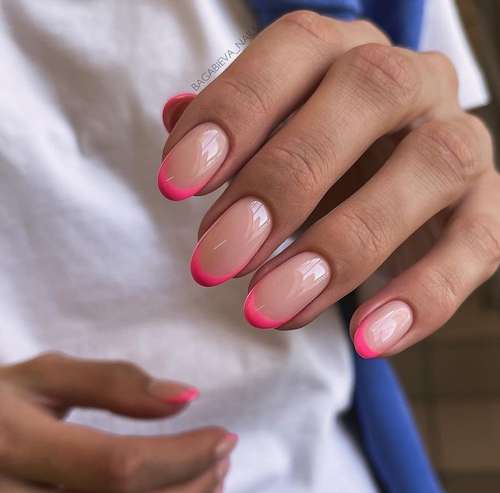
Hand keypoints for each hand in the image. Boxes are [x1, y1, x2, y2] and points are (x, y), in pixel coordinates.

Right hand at [0, 353, 235, 491]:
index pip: (119, 466)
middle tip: (224, 457)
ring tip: (211, 478)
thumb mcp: (45, 377)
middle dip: (191, 486)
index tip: (224, 436)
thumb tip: (186, 395)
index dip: (183, 457)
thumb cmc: (0, 403)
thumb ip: (111, 383)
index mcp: (18, 447)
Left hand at [158, 11, 498, 357]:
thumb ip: (227, 130)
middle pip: (366, 94)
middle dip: (283, 182)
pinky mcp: (489, 205)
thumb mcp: (266, 137)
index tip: (176, 185)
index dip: (234, 112)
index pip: (294, 49)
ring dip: (344, 247)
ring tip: (271, 310)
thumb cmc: (309, 155)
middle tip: (217, 260)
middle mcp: (412, 79)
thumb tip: (175, 118)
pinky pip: (477, 244)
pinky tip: (366, 338)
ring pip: (429, 170)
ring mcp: (458, 140)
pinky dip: (423, 296)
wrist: (382, 173)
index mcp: (345, 52)